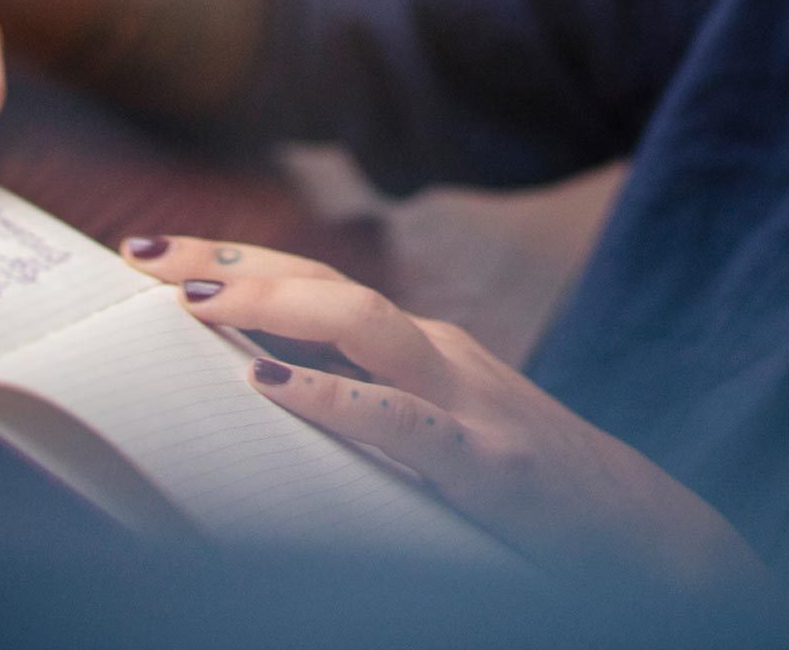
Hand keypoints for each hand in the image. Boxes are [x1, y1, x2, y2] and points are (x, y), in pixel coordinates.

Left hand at [118, 234, 766, 590]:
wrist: (645, 538)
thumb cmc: (527, 489)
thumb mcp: (438, 431)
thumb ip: (367, 405)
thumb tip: (252, 392)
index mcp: (423, 348)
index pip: (314, 282)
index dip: (232, 259)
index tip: (150, 250)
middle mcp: (440, 355)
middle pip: (323, 282)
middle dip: (229, 263)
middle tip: (144, 256)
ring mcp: (468, 402)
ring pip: (364, 325)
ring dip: (274, 306)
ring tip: (195, 305)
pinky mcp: (490, 465)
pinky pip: (403, 422)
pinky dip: (336, 400)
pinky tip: (275, 389)